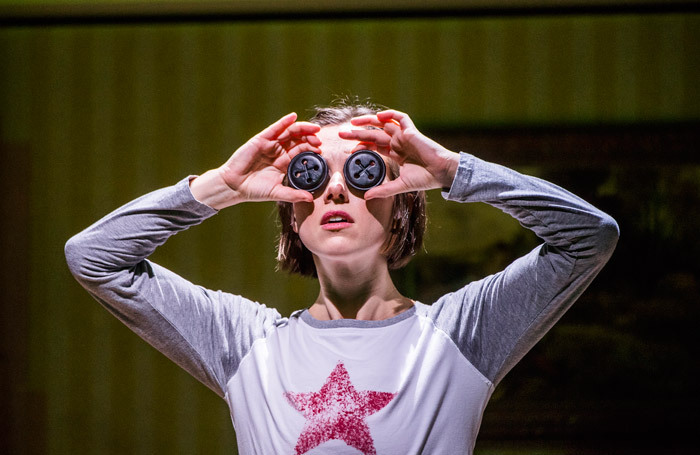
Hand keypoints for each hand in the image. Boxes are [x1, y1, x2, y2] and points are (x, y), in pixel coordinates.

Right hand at [215, 113, 321, 204]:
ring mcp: (270, 144)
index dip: (311, 149)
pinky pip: (275, 128)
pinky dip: (284, 121)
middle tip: (319, 140)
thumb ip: (293, 195)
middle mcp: (278, 151)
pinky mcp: (261, 139)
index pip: (301, 152)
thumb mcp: (277, 193)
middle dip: (310, 138)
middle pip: (298, 140)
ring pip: (289, 132)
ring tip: (314, 129)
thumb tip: (310, 199)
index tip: (321, 151)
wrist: (234, 186)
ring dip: (303, 129)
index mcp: (284, 163)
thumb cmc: (254, 190)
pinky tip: (294, 116)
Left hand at [339, 110, 458, 198]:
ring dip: (368, 120)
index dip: (362, 147)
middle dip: (357, 133)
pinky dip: (389, 114)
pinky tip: (378, 116)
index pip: (374, 147)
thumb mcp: (400, 185)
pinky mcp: (412, 131)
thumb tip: (366, 198)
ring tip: (353, 122)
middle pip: (373, 135)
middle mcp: (398, 142)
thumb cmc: (425, 179)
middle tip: (342, 133)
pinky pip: (400, 117)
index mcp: (395, 153)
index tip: (350, 151)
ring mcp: (404, 135)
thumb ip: (383, 190)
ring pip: (383, 123)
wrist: (441, 173)